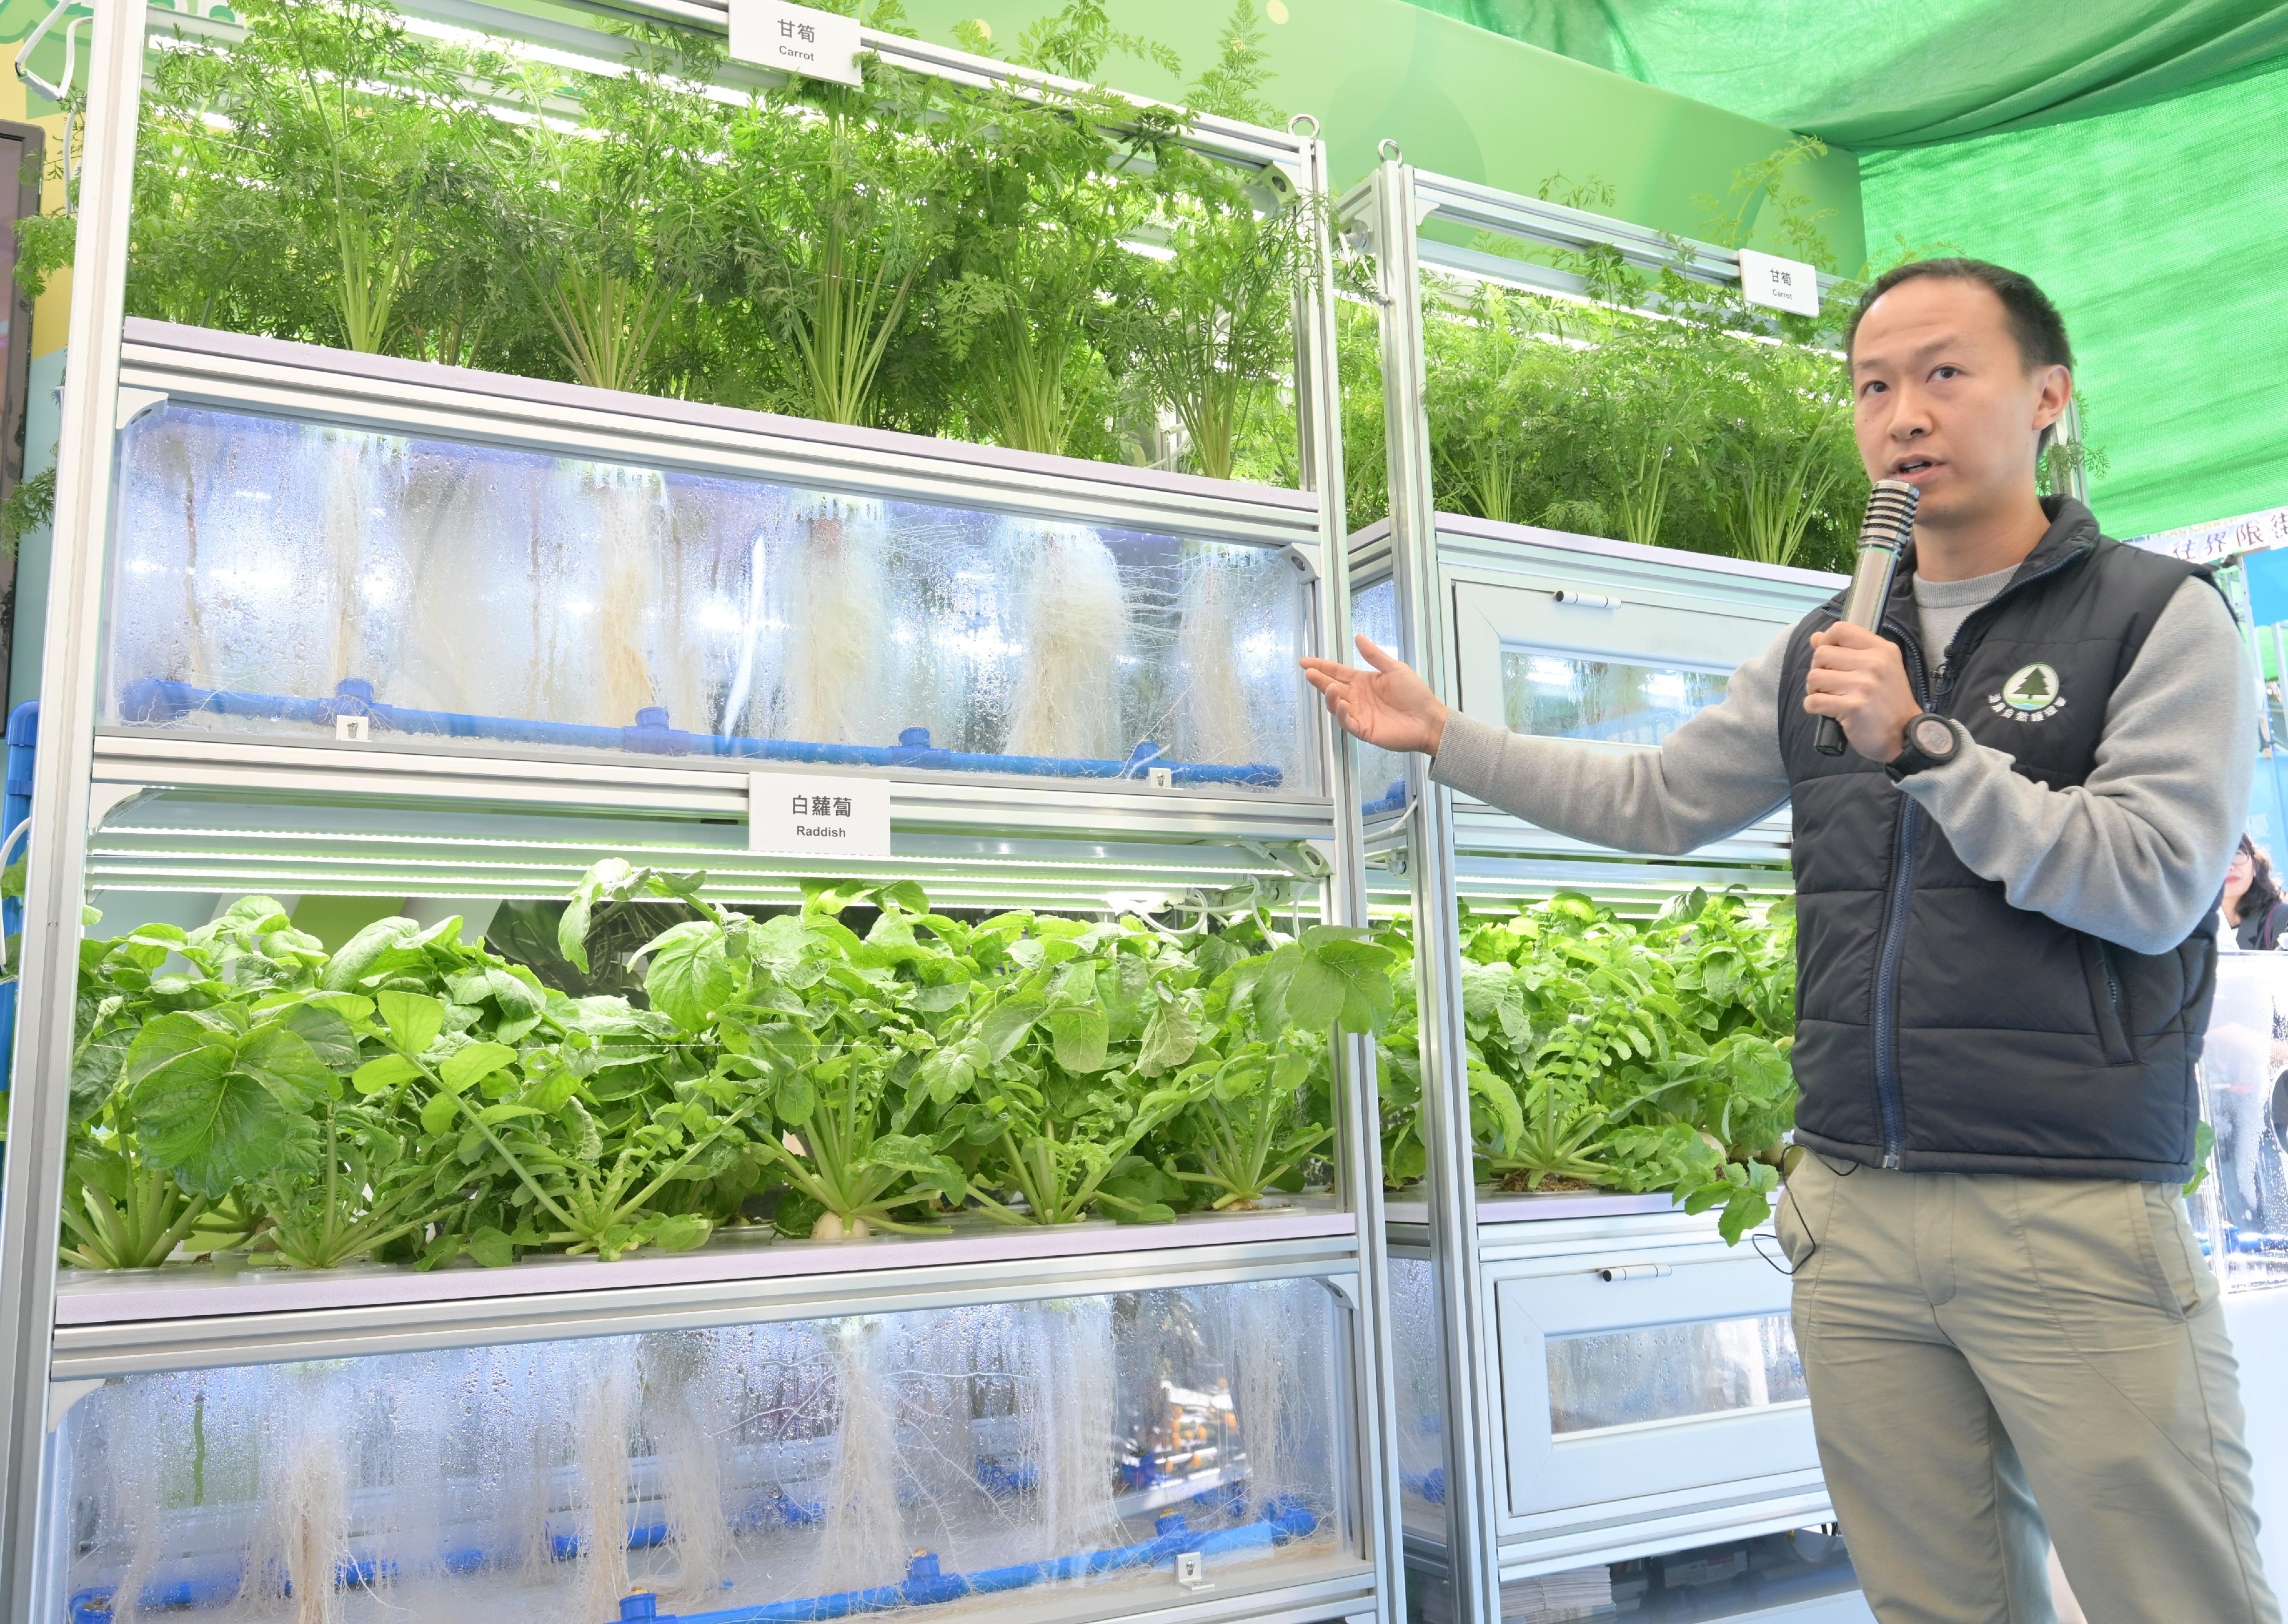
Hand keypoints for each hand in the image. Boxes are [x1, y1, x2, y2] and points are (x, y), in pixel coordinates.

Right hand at [1301, 635, 1450, 754]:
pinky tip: (1341, 705)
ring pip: (1335, 705)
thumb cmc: (1414, 693)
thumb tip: (1358, 637)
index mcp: (1363, 681)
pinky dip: (1341, 714)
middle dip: (1319, 680)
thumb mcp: (1394, 669)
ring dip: (1330, 696)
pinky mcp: (1363, 730)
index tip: (1305, 661)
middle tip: (1308, 672)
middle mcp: (1357, 697)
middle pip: (1332, 687)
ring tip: (1329, 687)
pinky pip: (1347, 722)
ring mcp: (1358, 714)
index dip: (1321, 666)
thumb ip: (1374, 655)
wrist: (1428, 720)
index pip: (1337, 672)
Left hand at [1804, 623, 1918, 761]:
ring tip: (1828, 697)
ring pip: (1814, 677)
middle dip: (1818, 670)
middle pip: (1821, 654)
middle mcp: (1874, 663)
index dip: (1825, 642)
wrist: (1905, 735)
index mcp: (1882, 650)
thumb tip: (1815, 637)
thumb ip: (1848, 650)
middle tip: (1829, 684)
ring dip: (1814, 689)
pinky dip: (1812, 706)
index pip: (1840, 630)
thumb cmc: (1889, 702)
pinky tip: (1825, 710)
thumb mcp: (1878, 669)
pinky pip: (1814, 700)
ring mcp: (1864, 685)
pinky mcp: (1852, 707)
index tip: (1829, 659)